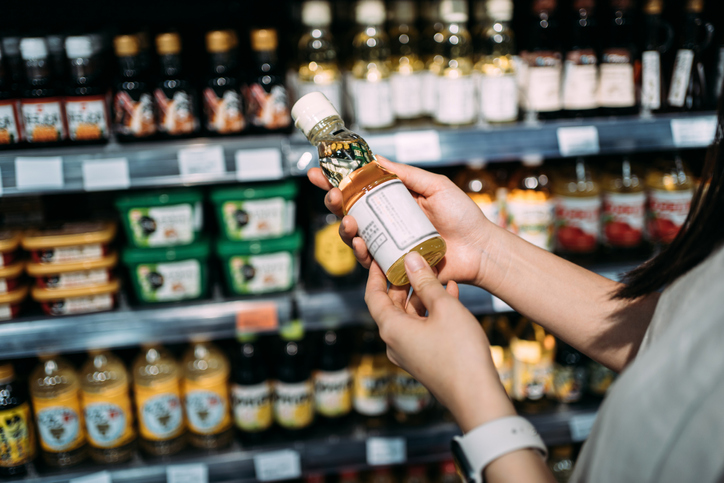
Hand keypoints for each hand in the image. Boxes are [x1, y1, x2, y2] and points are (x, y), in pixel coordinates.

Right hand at [308, 156, 494, 285]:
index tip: (317, 173)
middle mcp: (386, 221)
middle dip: (334, 203)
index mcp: (393, 200)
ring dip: (344, 228)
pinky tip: (361, 243)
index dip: (336, 181)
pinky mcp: (393, 264)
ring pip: (354, 236)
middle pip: (349, 211)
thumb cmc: (462, 215)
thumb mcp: (434, 186)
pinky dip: (361, 251)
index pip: (358, 188)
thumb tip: (375, 158)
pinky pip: (369, 259)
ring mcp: (388, 242)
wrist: (479, 248)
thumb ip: (405, 174)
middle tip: (332, 196)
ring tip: (347, 221)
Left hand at [365, 251, 514, 431]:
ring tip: (437, 273)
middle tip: (413, 260)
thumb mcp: (444, 308)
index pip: (373, 296)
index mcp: (391, 329)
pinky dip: (432, 311)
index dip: (376, 274)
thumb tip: (410, 259)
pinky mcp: (425, 359)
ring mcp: (409, 353)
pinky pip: (422, 328)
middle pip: (391, 305)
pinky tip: (451, 294)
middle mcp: (395, 342)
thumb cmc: (459, 352)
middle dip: (403, 282)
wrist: (477, 396)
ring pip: (410, 316)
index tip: (381, 256)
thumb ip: (426, 282)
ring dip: (423, 295)